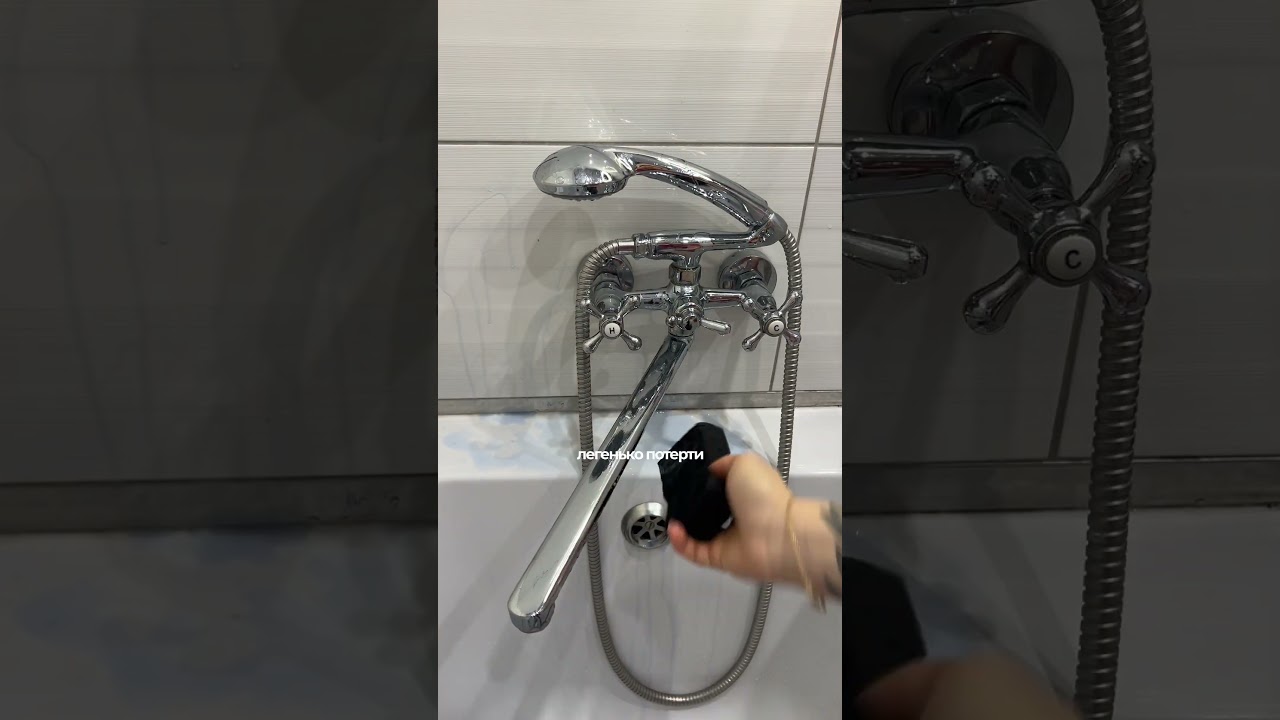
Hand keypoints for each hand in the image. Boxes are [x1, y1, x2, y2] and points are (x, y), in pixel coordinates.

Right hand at [666, 452, 794, 584]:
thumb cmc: (762, 494)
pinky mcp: (719, 559)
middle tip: (672, 499)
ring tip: (670, 515)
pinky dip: (681, 542)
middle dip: (687, 507)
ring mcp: (727, 540)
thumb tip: (710, 472)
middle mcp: (736, 517)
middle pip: (706, 513)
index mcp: (744, 494)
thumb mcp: (744, 463)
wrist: (776, 533)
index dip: (701, 485)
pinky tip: (674, 529)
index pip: (718, 490)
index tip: (683, 480)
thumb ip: (725, 464)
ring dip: (680, 526)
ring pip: (697, 534)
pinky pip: (694, 551)